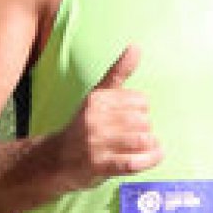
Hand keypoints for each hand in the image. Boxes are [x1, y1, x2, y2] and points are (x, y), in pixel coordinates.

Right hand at [56, 46, 161, 191]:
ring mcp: (96, 144)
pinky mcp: (100, 166)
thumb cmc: (83, 126)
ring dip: (150, 145)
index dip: (142, 111)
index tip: (133, 119)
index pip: (140, 101)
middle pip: (143, 121)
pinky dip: (151, 159)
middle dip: (146, 130)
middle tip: (136, 136)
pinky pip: (134, 162)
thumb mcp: (97, 96)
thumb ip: (117, 73)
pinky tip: (156, 155)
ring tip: (146, 148)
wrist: (55, 161)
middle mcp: (95, 120)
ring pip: (141, 140)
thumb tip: (136, 47)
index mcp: (97, 100)